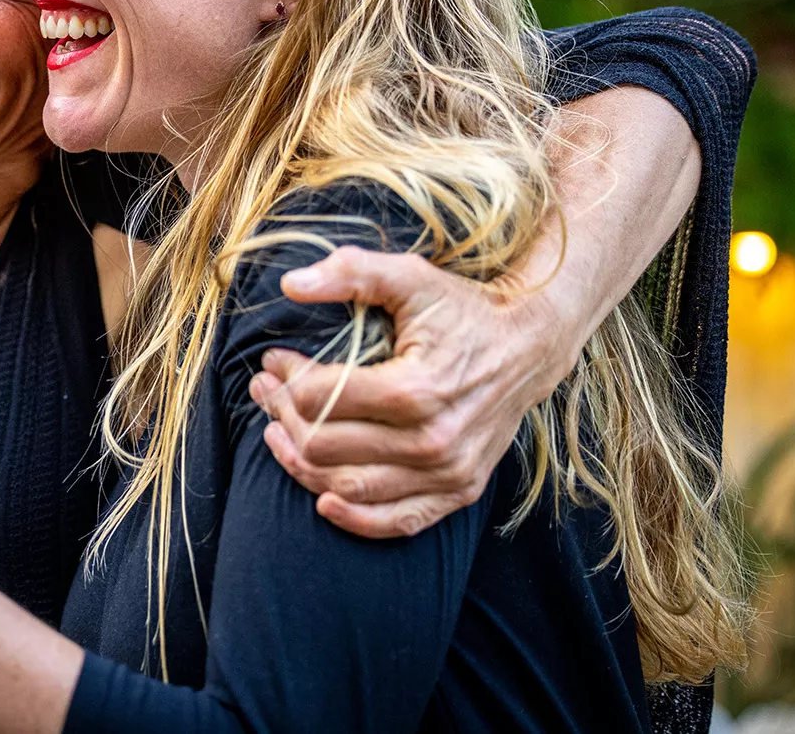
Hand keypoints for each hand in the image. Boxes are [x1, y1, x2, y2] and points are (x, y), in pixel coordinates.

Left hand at [250, 247, 581, 538]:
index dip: (285, 380)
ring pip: (348, 486)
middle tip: (264, 391)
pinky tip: (322, 499)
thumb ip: (352, 271)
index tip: (273, 360)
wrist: (530, 347)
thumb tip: (290, 284)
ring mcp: (448, 472)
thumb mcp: (411, 277)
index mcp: (417, 389)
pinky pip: (396, 521)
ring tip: (275, 432)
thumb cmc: (462, 310)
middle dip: (282, 416)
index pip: (321, 398)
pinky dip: (354, 518)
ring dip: (300, 463)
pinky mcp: (459, 491)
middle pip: (325, 445)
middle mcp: (433, 440)